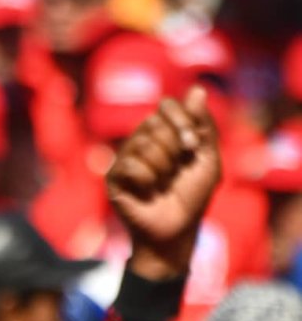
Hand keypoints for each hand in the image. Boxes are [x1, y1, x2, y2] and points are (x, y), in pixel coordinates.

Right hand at [107, 86, 220, 278]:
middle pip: (155, 124)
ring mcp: (125, 158)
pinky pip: (130, 164)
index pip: (166, 106)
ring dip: (162, 168)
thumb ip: (204, 126)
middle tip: (176, 173)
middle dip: (173, 150)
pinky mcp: (113, 176)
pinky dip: (147, 180)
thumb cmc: (193, 198)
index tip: (193, 146)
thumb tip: (197, 89)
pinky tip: (147, 193)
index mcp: (164, 133)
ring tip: (161, 185)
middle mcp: (142, 141)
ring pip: (143, 143)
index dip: (181, 121)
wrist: (175, 230)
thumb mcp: (207, 160)